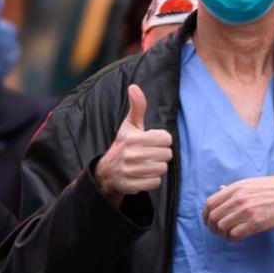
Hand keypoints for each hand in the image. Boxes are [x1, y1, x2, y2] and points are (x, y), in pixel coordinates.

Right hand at [94, 85, 172, 206]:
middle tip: (150, 154)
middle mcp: (132, 155)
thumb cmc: (123, 145)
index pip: (166, 139)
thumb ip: (137, 107)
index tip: (153, 141)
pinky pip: (156, 182)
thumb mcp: (129, 125)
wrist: (106, 172)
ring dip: (157, 167)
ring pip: (162, 169)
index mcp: (134, 138)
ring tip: (147, 164)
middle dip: (161, 154)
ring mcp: (131, 171)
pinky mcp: (132, 185)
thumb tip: (134, 87)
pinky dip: (152, 180)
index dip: (162, 140)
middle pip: (167, 155)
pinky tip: (143, 175)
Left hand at [202, 175, 273, 247]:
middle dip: (214, 228)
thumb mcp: (254, 183)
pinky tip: (241, 237)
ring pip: (222, 227)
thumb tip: (220, 189)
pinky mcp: (256, 223)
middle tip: (221, 232)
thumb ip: (235, 188)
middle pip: (213, 217)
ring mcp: (247, 210)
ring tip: (233, 235)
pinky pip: (235, 235)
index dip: (206, 215)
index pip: (210, 203)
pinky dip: (234, 239)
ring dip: (224, 234)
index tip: (210, 222)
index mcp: (237, 187)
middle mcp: (239, 197)